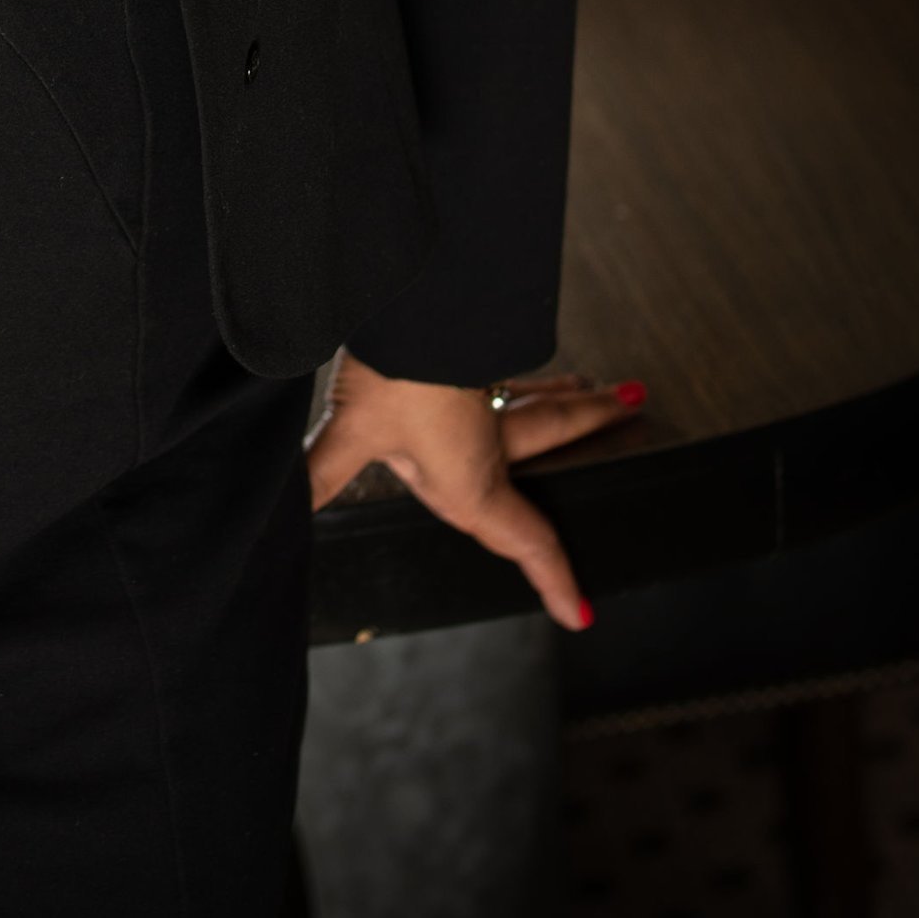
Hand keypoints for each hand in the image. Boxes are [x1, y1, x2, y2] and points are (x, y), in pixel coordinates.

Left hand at [305, 354, 643, 631]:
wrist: (416, 303)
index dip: (553, 579)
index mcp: (474, 478)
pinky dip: (532, 373)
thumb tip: (285, 510)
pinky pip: (513, 374)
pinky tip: (527, 366)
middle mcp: (491, 438)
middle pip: (555, 433)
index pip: (526, 539)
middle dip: (593, 428)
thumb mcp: (352, 431)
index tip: (579, 614)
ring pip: (537, 398)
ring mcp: (485, 394)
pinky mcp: (472, 356)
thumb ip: (319, 474)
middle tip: (633, 413)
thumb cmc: (392, 372)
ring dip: (568, 396)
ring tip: (598, 389)